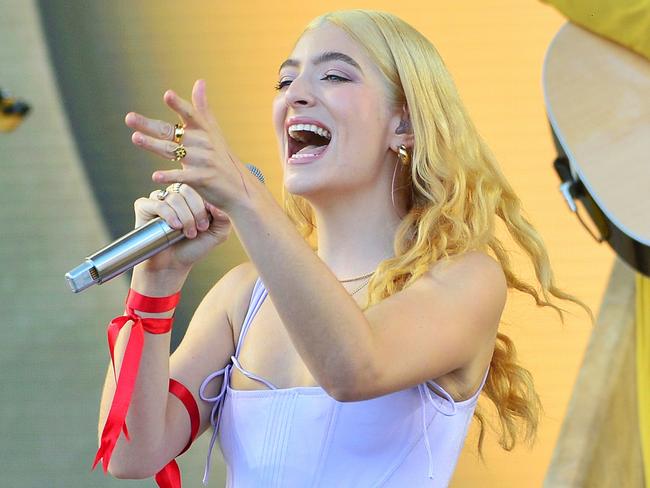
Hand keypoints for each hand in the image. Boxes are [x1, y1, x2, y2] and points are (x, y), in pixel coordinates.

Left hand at [125, 79, 260, 213]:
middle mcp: (203, 144)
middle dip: (150, 125)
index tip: (168, 95)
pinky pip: (183, 177)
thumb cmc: (222, 158)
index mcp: (204, 130)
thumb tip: (200, 81)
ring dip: (153, 145)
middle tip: (129, 118)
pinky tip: (155, 176)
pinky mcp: (203, 179)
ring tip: (135, 138)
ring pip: (173, 151)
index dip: (179, 105)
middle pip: (172, 132)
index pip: (190, 115)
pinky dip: (170, 176)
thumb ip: (202, 108)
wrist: (239, 189)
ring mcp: (203, 161)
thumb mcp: (214, 132)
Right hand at [132, 183, 231, 271]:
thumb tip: (219, 204)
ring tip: (188, 233)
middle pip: (186, 190)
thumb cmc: (193, 247)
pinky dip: (168, 215)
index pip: (199, 187)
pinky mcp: (144, 206)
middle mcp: (174, 194)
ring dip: (184, 217)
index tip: (206, 226)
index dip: (204, 206)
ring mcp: (158, 199)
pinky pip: (157, 203)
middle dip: (195, 211)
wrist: (172, 264)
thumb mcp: (216, 234)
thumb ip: (224, 218)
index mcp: (191, 196)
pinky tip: (175, 227)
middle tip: (199, 229)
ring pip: (174, 197)